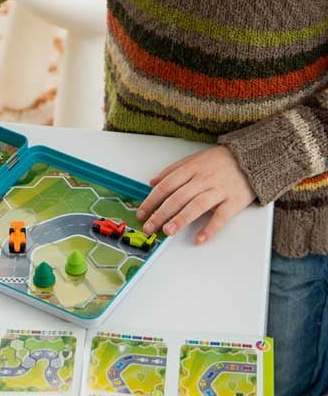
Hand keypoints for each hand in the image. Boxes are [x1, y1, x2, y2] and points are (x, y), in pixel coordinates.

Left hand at [135, 145, 255, 244]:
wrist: (252, 157)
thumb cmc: (220, 161)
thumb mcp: (194, 159)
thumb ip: (173, 170)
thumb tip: (152, 183)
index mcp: (191, 168)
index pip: (166, 185)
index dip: (152, 200)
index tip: (142, 213)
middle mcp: (203, 178)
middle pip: (178, 197)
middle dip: (161, 213)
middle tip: (149, 227)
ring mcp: (219, 190)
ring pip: (197, 205)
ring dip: (181, 219)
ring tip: (168, 231)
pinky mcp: (234, 201)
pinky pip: (221, 216)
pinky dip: (210, 228)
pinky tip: (199, 238)